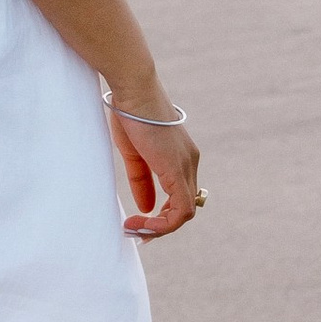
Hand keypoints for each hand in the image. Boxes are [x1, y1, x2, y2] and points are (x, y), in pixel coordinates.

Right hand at [109, 108, 203, 239]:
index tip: (138, 221)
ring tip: (136, 229)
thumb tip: (147, 207)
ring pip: (185, 212)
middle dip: (161, 226)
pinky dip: (164, 223)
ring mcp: (187, 166)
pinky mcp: (177, 170)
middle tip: (136, 231)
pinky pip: (181, 210)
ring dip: (161, 228)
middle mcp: (190, 163)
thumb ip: (142, 181)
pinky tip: (143, 223)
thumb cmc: (131, 113)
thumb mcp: (134, 154)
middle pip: (185, 207)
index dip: (162, 215)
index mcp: (180, 157)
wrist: (134, 90)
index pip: (179, 195)